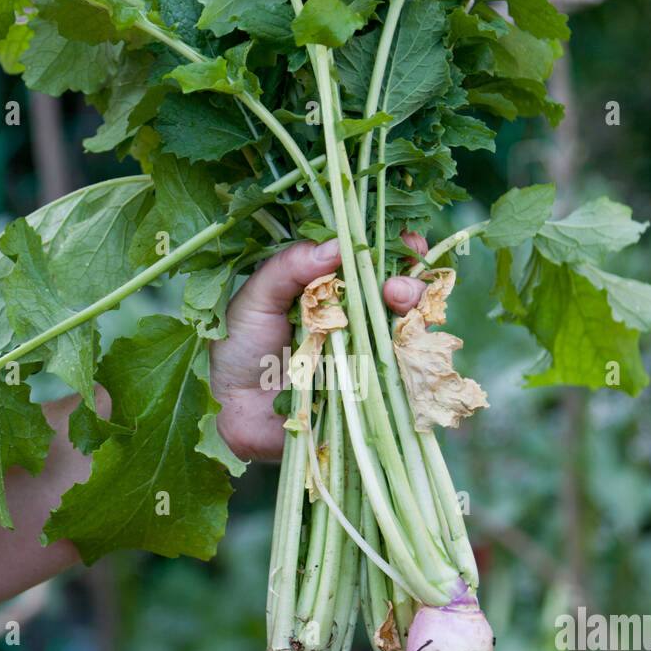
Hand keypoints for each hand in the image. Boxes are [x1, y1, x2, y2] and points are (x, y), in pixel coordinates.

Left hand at [210, 235, 426, 461]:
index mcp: (334, 292)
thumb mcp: (257, 298)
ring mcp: (369, 358)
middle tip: (394, 286)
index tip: (409, 240)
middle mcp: (359, 322)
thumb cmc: (240, 348)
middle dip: (410, 285)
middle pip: (404, 298)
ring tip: (396, 303)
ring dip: (415, 316)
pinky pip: (404, 377)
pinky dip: (413, 360)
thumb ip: (290, 268)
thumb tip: (336, 245)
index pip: (377, 266)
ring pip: (412, 334)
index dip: (398, 251)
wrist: (234, 410)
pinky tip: (404, 347)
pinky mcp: (372, 394)